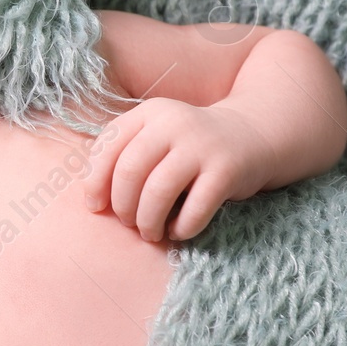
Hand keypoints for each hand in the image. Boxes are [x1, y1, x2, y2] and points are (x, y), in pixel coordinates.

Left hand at [83, 99, 274, 241]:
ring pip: (157, 191)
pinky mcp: (227, 169)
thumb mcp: (155, 137)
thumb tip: (92, 201)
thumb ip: (124, 156)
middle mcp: (174, 123)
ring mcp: (202, 144)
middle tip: (128, 222)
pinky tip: (179, 231)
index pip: (108, 147)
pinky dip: (182, 227)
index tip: (96, 207)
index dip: (95, 181)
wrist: (254, 135)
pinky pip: (195, 208)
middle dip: (122, 206)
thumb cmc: (189, 147)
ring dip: (147, 221)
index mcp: (149, 113)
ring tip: (150, 232)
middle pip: (129, 171)